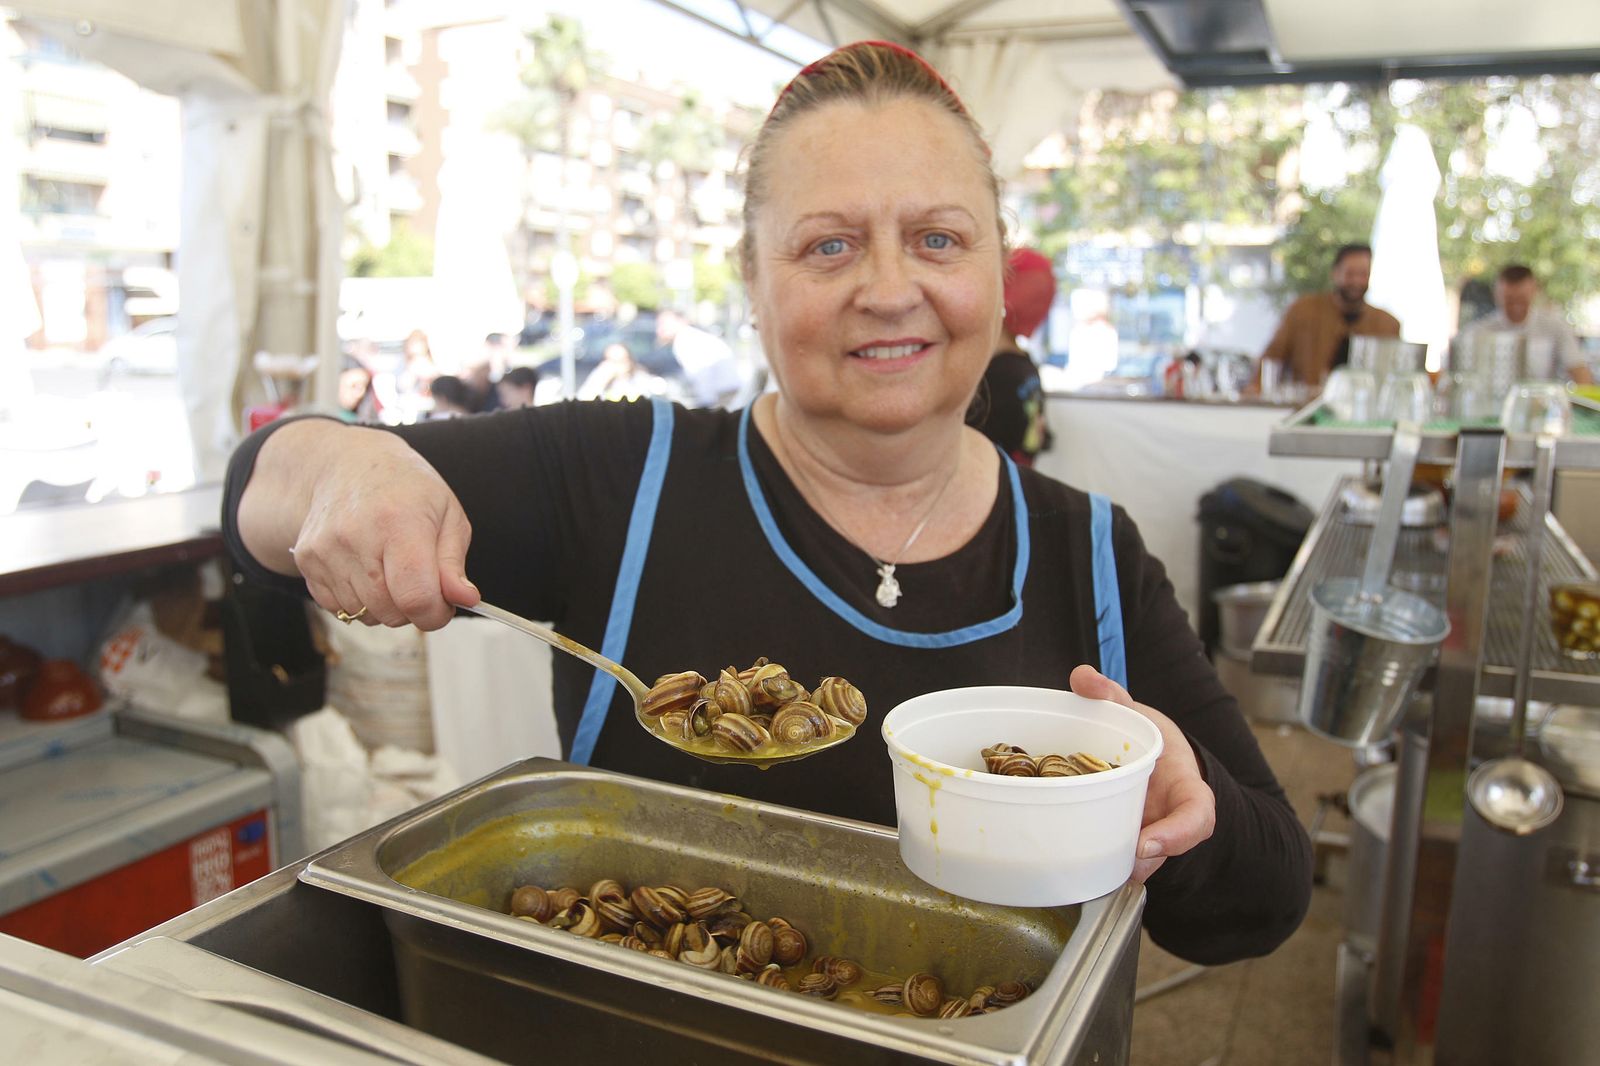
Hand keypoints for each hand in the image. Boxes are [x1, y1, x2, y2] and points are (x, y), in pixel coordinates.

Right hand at [255, 424, 478, 630]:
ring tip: (389, 567)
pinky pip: (338, 607)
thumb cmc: (406, 489)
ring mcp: (325, 550)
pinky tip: (365, 568)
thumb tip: (465, 599)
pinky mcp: (306, 561)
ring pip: (364, 615)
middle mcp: (356, 537)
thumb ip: (454, 563)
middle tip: (418, 579)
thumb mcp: (447, 514)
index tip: (443, 605)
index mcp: (399, 522)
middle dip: (412, 608)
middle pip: (390, 612)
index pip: (416, 597)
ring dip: (384, 605)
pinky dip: (358, 600)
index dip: (435, 614)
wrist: (347, 464)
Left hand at [1070, 665, 1215, 881]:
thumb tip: (1081, 677)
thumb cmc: (1149, 739)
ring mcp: (1150, 837)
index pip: (1197, 817)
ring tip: (1080, 865)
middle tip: (1102, 859)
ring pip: (1138, 864)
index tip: (1147, 843)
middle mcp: (1172, 821)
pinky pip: (1116, 862)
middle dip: (1135, 861)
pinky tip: (1066, 861)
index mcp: (1187, 790)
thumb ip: (1113, 695)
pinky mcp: (1128, 847)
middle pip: (1161, 851)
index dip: (1177, 834)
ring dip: (1113, 867)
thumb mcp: (1138, 713)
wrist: (1154, 762)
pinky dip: (1096, 864)